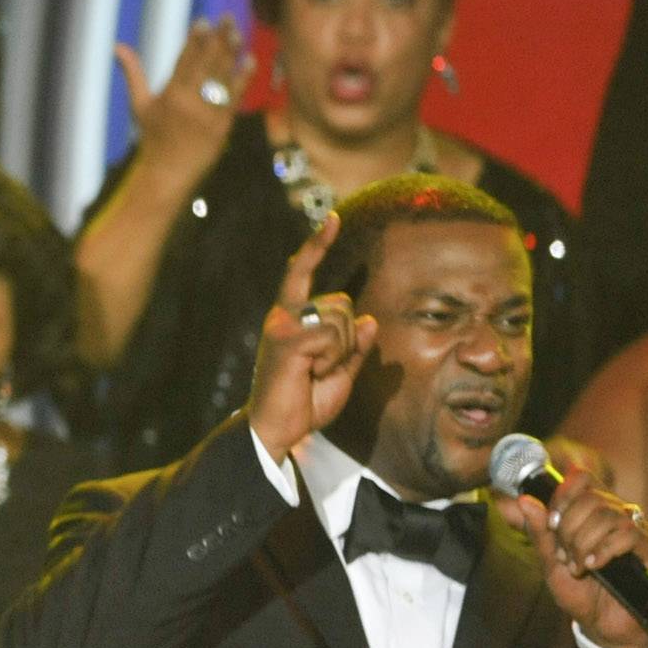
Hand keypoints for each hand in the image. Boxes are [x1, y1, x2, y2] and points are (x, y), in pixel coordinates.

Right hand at [115, 16, 250, 195]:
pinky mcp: (224, 124)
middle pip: (207, 63)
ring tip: (237, 32)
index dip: (195, 39)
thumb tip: (117, 46)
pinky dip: (243, 77)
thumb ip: (133, 73)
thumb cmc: (152, 137)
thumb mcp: (139, 104)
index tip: (202, 21)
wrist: (169, 172)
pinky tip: (249, 59)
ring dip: (232, 52)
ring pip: (224, 76)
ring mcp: (209, 113)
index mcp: (170, 95)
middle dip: (218, 38)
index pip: (185, 60)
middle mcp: (190, 101)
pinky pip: (236, 95)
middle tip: (227, 18)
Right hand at [245, 213, 376, 460]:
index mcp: (293, 318)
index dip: (318, 245)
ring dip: (341, 351)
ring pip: (342, 319)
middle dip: (349, 337)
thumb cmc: (304, 402)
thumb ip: (355, 346)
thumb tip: (370, 320)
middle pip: (343, 302)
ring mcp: (283, 325)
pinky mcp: (286, 339)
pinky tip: (311, 374)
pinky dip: (332, 360)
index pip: (303, 272)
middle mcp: (283, 315)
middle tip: (325, 367)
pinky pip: (332, 337)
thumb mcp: (340, 372)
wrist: (277, 429)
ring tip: (316, 372)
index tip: (332, 218)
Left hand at [510, 450, 647, 647]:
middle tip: (565, 555)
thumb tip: (524, 500)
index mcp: (593, 514)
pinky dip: (603, 550)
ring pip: (608, 515)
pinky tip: (594, 566)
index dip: (562, 495)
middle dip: (568, 528)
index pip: (581, 478)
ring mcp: (636, 531)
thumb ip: (540, 533)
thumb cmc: (581, 594)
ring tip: (579, 566)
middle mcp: (618, 516)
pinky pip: (627, 535)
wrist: (604, 626)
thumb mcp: (551, 563)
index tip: (551, 524)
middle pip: (590, 498)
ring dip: (583, 542)